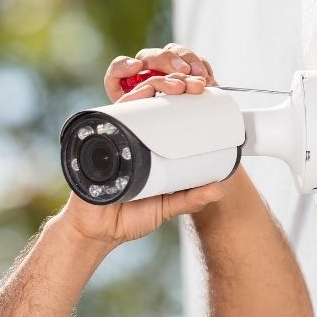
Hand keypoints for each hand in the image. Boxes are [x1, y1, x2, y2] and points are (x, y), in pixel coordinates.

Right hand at [57, 43, 225, 246]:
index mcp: (149, 146)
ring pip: (135, 102)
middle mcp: (132, 136)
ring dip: (155, 86)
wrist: (97, 233)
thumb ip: (189, 199)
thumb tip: (219, 190)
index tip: (202, 89)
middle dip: (174, 83)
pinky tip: (142, 92)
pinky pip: (111, 116)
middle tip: (193, 86)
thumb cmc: (128, 218)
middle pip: (152, 99)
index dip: (184, 94)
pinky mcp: (99, 142)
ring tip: (174, 86)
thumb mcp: (166, 207)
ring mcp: (115, 137)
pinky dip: (126, 102)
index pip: (167, 111)